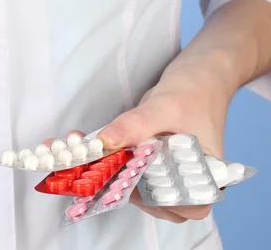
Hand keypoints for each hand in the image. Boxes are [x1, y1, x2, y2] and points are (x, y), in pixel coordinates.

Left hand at [97, 65, 230, 222]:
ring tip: (78, 154)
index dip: (142, 196)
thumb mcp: (165, 108)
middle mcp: (185, 188)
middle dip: (112, 183)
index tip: (110, 180)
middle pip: (147, 198)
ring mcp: (163, 178)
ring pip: (130, 186)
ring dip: (102, 172)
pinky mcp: (146, 166)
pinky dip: (104, 160)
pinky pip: (124, 170)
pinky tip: (83, 146)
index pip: (174, 205)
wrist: (196, 77)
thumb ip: (138, 125)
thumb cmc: (194, 94)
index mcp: (204, 183)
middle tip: (82, 165)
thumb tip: (107, 141)